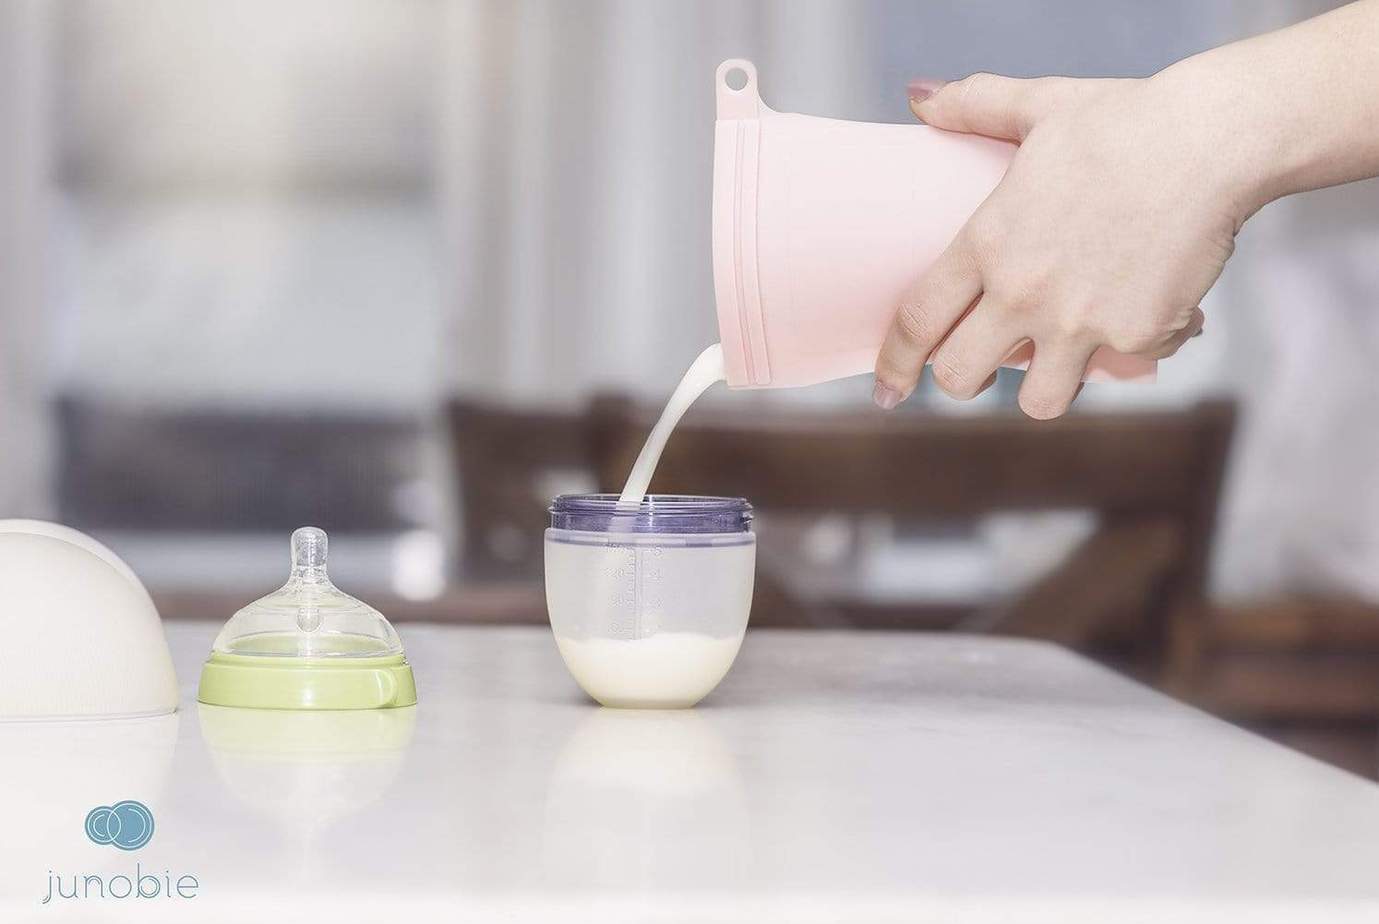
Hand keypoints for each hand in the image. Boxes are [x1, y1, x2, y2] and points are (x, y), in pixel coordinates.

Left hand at [873, 71, 1240, 417]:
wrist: (1214, 139)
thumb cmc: (1124, 120)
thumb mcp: (1039, 105)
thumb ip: (973, 106)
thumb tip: (919, 98)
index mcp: (986, 244)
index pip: (917, 322)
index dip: (896, 364)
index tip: (887, 389)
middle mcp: (1023, 293)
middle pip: (960, 379)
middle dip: (962, 379)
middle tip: (981, 362)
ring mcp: (1079, 322)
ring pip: (1038, 402)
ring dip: (1044, 386)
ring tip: (1060, 354)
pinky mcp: (1136, 337)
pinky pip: (1121, 369)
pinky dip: (1132, 347)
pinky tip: (1147, 307)